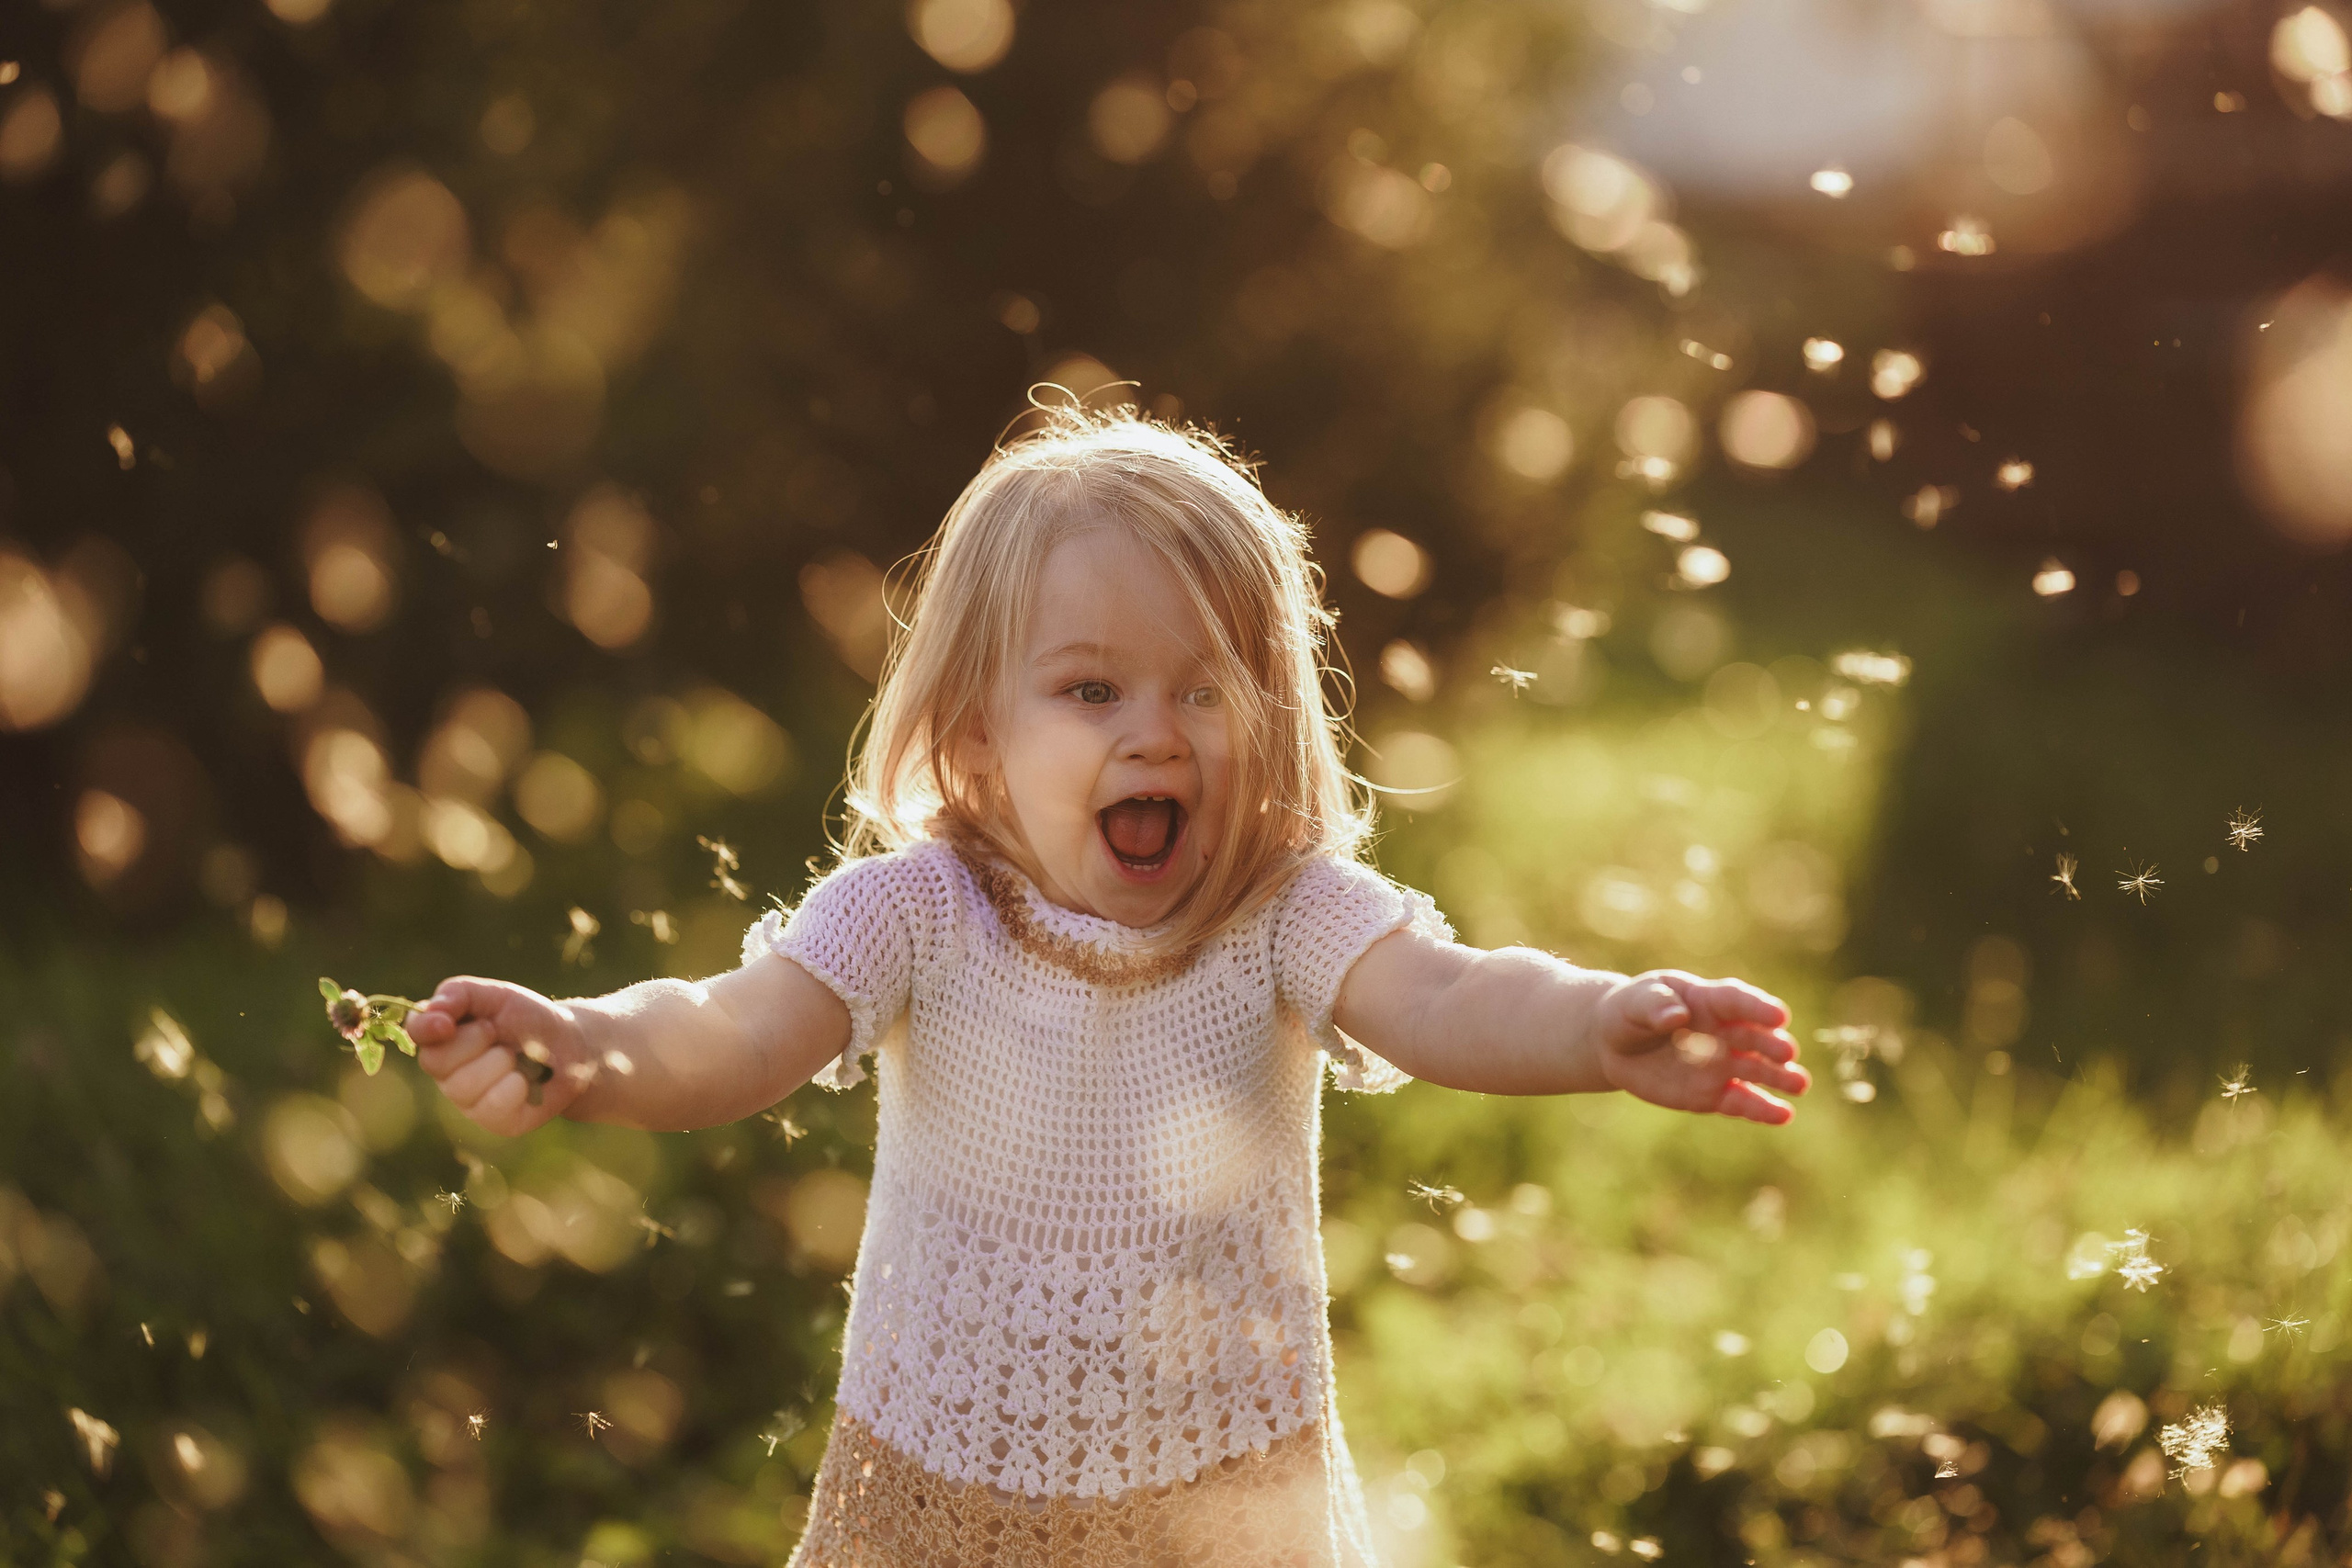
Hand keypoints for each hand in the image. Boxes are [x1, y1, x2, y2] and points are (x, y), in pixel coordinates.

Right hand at [408, 977, 594, 1136]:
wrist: (572, 1047)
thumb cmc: (528, 1019)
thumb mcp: (497, 996)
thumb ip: (460, 994)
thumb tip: (429, 1010)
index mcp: (443, 1037)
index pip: (416, 1033)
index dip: (426, 1030)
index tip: (445, 1024)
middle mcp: (448, 1072)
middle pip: (436, 1062)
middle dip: (474, 1040)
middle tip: (497, 1031)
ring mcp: (468, 1100)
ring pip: (464, 1087)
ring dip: (500, 1062)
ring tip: (516, 1056)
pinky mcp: (494, 1120)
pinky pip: (493, 1106)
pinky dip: (517, 1086)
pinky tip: (527, 1080)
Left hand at [1590, 970, 1808, 1123]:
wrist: (1615, 1044)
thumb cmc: (1629, 1012)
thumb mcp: (1633, 1002)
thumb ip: (1653, 1005)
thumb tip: (1677, 1015)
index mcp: (1707, 1000)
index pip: (1736, 1001)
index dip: (1758, 1008)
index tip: (1779, 1016)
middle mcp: (1724, 1032)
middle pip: (1754, 1037)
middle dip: (1772, 1044)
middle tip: (1787, 1053)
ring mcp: (1722, 1064)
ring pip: (1757, 1070)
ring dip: (1780, 1077)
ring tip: (1800, 1084)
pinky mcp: (1714, 1094)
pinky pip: (1742, 1102)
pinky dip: (1762, 1109)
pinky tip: (1783, 1115)